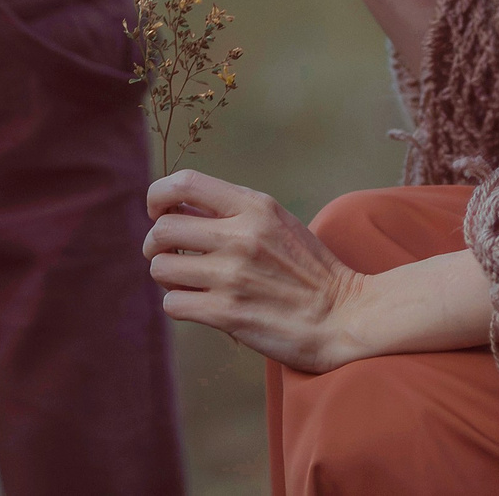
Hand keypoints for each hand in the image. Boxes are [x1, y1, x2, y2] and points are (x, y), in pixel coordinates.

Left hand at [142, 170, 365, 371]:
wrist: (343, 316)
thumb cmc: (307, 269)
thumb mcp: (277, 222)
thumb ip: (231, 210)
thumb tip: (175, 206)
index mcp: (254, 206)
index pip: (183, 182)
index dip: (158, 195)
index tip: (159, 211)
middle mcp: (241, 236)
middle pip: (162, 229)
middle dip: (155, 244)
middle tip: (169, 255)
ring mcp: (232, 276)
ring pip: (161, 268)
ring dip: (167, 276)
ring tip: (188, 281)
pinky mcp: (227, 314)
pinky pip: (172, 303)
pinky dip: (179, 304)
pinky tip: (199, 304)